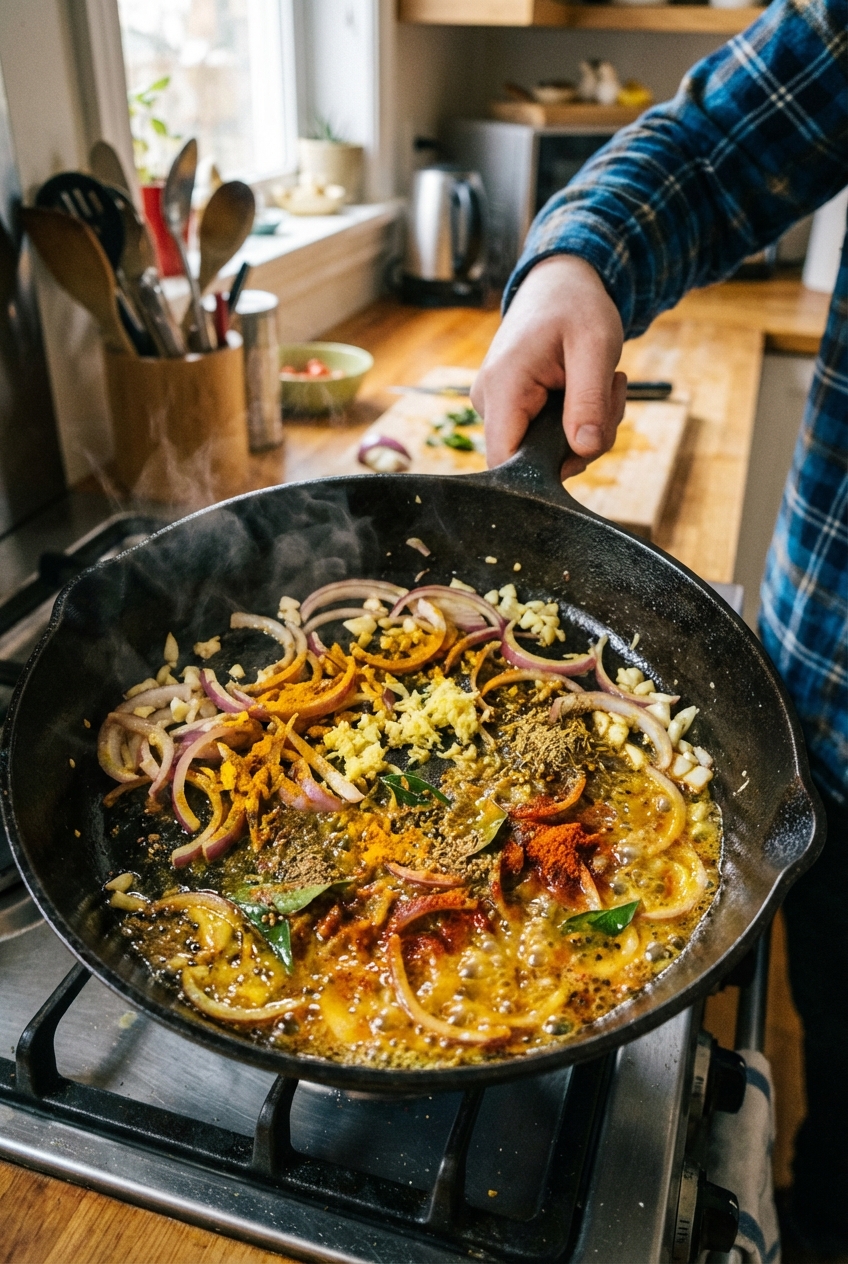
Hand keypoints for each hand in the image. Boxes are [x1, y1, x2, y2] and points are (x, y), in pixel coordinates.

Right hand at [471, 255, 627, 477]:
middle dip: (580, 442)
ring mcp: (495, 406)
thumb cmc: (576, 306)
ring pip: (541, 451)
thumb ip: (589, 400)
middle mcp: (488, 401)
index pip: (506, 462)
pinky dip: (573, 423)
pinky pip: (541, 436)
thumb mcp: (596, 346)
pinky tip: (585, 392)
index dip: (546, 471)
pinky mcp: (508, 408)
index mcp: (503, 385)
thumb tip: (584, 450)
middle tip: (609, 398)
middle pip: (531, 460)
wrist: (558, 283)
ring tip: (601, 386)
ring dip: (582, 430)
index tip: (587, 442)